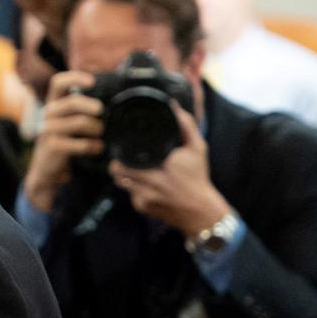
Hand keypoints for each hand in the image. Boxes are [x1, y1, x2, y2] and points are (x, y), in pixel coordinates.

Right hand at [24, 70, 103, 212]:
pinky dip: (93, 146)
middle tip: (101, 110)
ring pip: (79, 122)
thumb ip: (81, 109)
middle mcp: (48, 114)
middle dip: (90, 105)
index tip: (91, 81)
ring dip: (96, 128)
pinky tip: (97, 148)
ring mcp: (49, 130)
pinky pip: (80, 143)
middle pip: (72, 102)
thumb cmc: (64, 141)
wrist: (46, 168)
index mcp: (54, 103)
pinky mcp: (53, 146)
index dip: (74, 78)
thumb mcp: (69, 121)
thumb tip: (112, 97)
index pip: (58, 82)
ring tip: (100, 134)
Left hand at [109, 104, 229, 238]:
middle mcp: (151, 182)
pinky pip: (129, 193)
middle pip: (117, 169)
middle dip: (117, 162)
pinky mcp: (141, 207)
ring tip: (132, 167)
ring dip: (123, 174)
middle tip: (122, 156)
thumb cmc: (198, 177)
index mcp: (163, 165)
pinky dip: (133, 188)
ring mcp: (144, 197)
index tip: (122, 144)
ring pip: (120, 181)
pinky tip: (145, 184)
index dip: (120, 151)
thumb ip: (186, 125)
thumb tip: (173, 105)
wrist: (200, 211)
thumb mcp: (197, 148)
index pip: (126, 157)